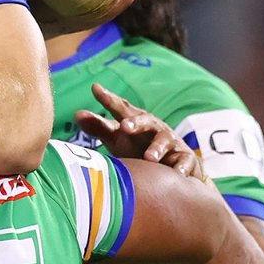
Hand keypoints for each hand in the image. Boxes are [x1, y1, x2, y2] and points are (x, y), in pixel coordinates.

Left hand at [75, 84, 201, 176]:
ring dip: (157, 149)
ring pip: (165, 141)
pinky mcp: (185, 159)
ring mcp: (171, 142)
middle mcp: (154, 128)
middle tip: (124, 126)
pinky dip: (181, 167)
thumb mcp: (118, 139)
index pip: (121, 108)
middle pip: (145, 121)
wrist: (172, 168)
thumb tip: (77, 114)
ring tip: (148, 158)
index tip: (95, 89)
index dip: (109, 99)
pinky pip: (185, 162)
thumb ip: (99, 127)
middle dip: (136, 122)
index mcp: (135, 121)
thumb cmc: (138, 148)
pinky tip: (177, 174)